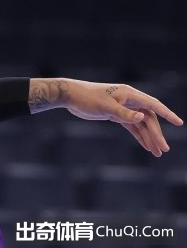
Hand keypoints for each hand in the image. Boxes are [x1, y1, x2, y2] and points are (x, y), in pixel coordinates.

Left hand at [29, 78, 183, 156]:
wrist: (71, 96)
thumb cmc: (87, 98)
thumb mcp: (105, 106)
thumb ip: (124, 113)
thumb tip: (142, 117)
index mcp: (129, 94)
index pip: (152, 105)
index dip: (166, 114)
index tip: (179, 123)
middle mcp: (129, 100)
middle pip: (148, 119)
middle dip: (156, 134)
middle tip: (163, 150)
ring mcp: (123, 108)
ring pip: (141, 124)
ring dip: (148, 137)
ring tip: (157, 152)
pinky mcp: (116, 115)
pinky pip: (132, 126)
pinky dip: (139, 136)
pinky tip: (146, 146)